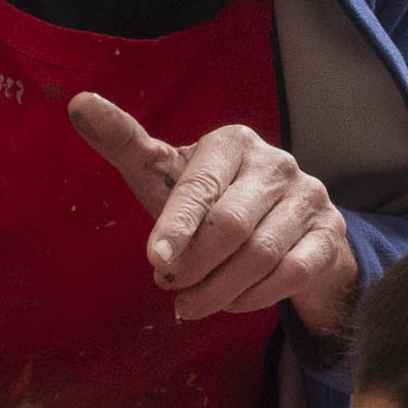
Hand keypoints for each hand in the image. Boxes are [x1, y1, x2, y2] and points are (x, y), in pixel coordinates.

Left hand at [68, 92, 356, 336]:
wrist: (287, 230)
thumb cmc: (213, 200)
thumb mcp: (168, 177)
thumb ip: (127, 145)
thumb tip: (78, 103)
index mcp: (233, 141)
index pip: (200, 186)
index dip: (176, 226)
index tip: (155, 261)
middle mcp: (277, 162)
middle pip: (231, 225)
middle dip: (195, 265)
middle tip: (169, 286)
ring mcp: (310, 197)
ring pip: (261, 255)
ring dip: (219, 290)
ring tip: (190, 303)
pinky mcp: (330, 235)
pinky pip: (291, 275)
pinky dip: (253, 298)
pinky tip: (230, 303)